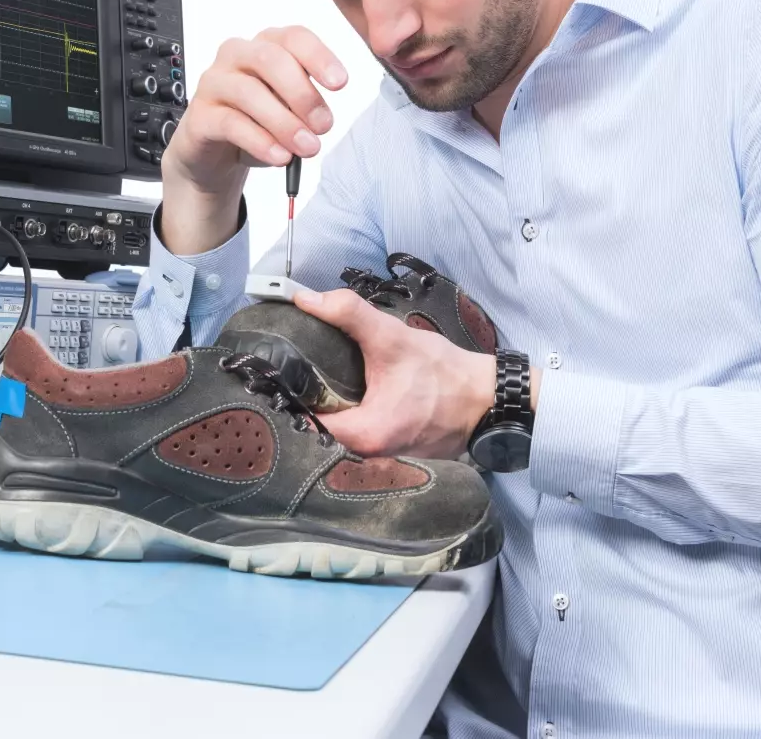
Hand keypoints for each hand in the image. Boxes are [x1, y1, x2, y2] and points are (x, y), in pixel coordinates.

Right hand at [160, 27, 346, 254]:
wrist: (215, 156)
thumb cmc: (256, 124)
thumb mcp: (289, 111)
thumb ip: (305, 105)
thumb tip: (322, 118)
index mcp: (266, 46)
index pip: (293, 37)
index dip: (318, 56)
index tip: (340, 82)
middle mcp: (236, 56)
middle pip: (270, 59)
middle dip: (302, 93)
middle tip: (323, 124)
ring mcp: (214, 83)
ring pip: (249, 92)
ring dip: (284, 122)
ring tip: (306, 148)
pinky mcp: (199, 115)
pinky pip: (230, 123)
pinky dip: (260, 141)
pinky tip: (280, 156)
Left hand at [293, 287, 497, 458]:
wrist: (487, 398)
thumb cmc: (443, 373)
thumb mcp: (391, 337)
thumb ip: (347, 315)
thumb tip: (305, 299)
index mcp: (364, 437)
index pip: (304, 426)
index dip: (285, 401)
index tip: (273, 379)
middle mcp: (369, 457)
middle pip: (318, 433)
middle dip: (304, 405)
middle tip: (290, 376)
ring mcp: (382, 459)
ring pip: (339, 438)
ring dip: (327, 412)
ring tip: (311, 384)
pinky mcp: (393, 453)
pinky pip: (359, 438)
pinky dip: (350, 419)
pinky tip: (342, 397)